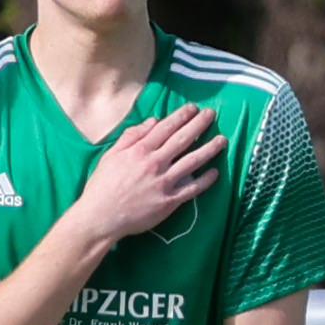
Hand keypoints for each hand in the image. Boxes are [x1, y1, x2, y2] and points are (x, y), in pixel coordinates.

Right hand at [61, 105, 220, 245]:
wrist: (101, 216)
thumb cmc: (103, 185)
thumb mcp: (112, 155)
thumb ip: (132, 136)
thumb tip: (153, 121)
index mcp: (140, 150)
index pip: (165, 128)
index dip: (181, 116)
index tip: (192, 108)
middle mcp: (154, 163)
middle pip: (182, 140)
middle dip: (199, 125)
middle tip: (211, 115)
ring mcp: (164, 183)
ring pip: (192, 162)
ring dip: (209, 149)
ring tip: (222, 140)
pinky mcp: (169, 202)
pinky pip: (192, 189)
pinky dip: (206, 180)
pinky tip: (215, 172)